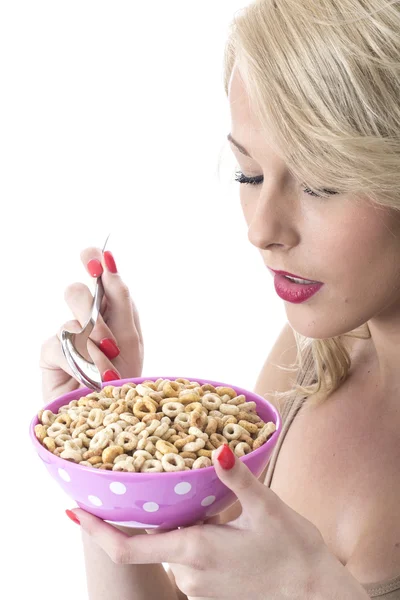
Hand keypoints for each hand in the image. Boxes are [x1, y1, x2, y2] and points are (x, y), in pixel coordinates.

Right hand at [40, 247, 143, 402]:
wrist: (109, 419)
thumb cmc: (126, 378)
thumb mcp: (131, 338)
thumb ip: (121, 300)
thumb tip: (110, 262)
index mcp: (112, 311)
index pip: (99, 275)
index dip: (94, 260)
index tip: (97, 257)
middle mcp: (88, 319)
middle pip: (78, 292)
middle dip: (93, 311)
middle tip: (108, 336)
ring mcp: (68, 336)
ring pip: (70, 319)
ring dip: (93, 344)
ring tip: (108, 366)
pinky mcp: (52, 354)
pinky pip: (59, 343)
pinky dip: (78, 361)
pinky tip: (90, 377)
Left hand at [66, 444, 330, 598]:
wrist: (318, 599)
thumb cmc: (296, 554)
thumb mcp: (267, 509)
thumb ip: (237, 479)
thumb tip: (218, 448)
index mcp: (195, 550)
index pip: (126, 548)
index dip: (95, 530)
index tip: (72, 511)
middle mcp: (189, 573)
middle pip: (155, 539)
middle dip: (155, 513)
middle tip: (157, 481)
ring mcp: (200, 588)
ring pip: (176, 548)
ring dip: (182, 526)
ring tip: (204, 501)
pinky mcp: (213, 593)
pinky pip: (192, 561)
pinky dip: (195, 540)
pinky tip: (222, 526)